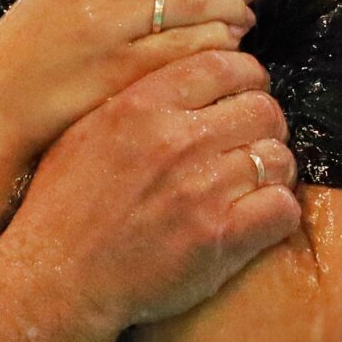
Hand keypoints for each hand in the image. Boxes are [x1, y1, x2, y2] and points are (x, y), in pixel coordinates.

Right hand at [12, 50, 302, 330]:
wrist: (58, 278)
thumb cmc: (63, 207)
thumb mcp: (85, 130)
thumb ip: (137, 99)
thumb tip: (184, 80)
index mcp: (142, 105)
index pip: (225, 64)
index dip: (246, 77)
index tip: (244, 93)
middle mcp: (176, 140)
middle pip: (263, 108)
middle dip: (263, 125)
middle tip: (250, 143)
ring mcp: (202, 190)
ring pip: (278, 158)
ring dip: (272, 171)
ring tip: (252, 184)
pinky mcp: (220, 238)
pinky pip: (283, 207)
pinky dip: (277, 211)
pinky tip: (256, 218)